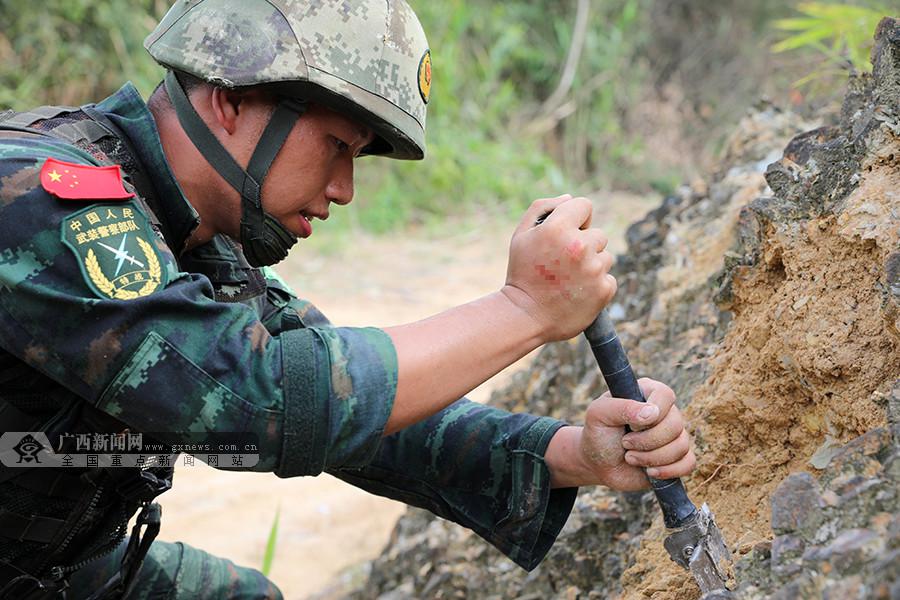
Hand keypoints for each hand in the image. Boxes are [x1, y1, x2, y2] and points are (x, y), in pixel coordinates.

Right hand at [502, 194, 615, 341]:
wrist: (524, 316)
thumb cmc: (521, 273)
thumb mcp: (521, 235)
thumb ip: (543, 209)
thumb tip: (569, 198)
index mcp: (559, 228)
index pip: (584, 205)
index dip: (575, 217)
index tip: (566, 232)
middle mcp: (580, 246)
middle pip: (598, 233)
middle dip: (584, 244)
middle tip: (563, 263)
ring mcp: (594, 269)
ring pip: (605, 256)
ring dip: (591, 265)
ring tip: (568, 280)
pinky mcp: (604, 290)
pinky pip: (609, 278)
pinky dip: (597, 285)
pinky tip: (577, 292)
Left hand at [545, 378, 695, 490]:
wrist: (598, 463)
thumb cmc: (598, 433)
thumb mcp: (598, 414)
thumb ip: (621, 407)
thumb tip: (652, 413)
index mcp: (647, 393)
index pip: (665, 395)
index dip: (652, 412)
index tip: (631, 425)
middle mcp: (665, 412)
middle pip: (675, 425)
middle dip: (647, 441)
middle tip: (625, 443)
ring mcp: (673, 435)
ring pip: (681, 446)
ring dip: (652, 457)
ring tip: (630, 458)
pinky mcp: (676, 458)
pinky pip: (689, 463)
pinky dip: (669, 471)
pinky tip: (649, 472)